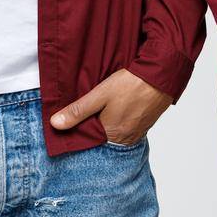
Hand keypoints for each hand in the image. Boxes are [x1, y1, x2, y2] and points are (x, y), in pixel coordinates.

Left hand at [49, 69, 171, 143]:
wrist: (161, 76)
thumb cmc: (131, 84)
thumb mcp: (99, 95)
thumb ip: (78, 111)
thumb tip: (55, 124)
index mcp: (111, 135)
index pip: (88, 140)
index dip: (79, 131)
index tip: (72, 121)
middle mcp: (125, 139)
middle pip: (102, 138)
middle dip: (93, 128)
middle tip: (88, 113)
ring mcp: (137, 133)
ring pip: (114, 133)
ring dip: (107, 124)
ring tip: (101, 111)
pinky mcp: (145, 125)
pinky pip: (127, 128)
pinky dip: (120, 122)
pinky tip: (117, 109)